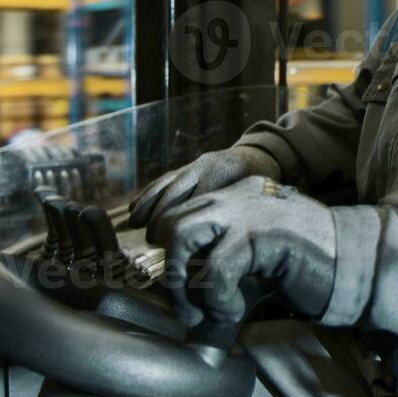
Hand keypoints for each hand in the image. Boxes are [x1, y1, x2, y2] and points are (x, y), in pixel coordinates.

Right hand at [129, 145, 281, 227]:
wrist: (259, 154)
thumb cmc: (262, 181)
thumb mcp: (257, 195)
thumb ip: (238, 211)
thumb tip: (218, 241)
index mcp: (224, 173)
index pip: (198, 197)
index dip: (186, 220)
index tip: (177, 242)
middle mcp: (205, 166)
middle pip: (176, 191)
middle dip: (161, 215)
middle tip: (152, 239)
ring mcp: (194, 165)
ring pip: (165, 184)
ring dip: (147, 203)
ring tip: (134, 222)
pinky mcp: (187, 167)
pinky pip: (163, 180)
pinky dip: (148, 194)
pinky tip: (135, 207)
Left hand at [151, 176, 336, 325]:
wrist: (358, 267)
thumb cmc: (310, 269)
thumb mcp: (258, 263)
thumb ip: (223, 269)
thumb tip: (187, 305)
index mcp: (240, 195)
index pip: (180, 213)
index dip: (172, 256)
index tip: (184, 293)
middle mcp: (240, 195)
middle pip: (171, 221)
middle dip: (172, 271)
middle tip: (187, 308)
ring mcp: (250, 210)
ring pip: (182, 234)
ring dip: (184, 283)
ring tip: (204, 311)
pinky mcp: (262, 234)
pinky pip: (215, 268)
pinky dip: (216, 300)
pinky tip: (233, 312)